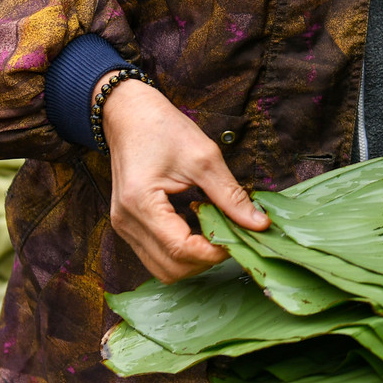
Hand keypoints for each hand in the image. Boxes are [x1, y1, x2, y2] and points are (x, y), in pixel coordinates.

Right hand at [98, 75, 268, 282]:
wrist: (129, 114)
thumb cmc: (163, 128)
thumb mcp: (204, 157)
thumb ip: (231, 195)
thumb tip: (259, 223)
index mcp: (141, 203)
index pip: (180, 249)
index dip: (214, 252)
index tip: (239, 238)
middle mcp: (126, 222)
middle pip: (170, 268)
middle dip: (205, 260)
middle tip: (232, 236)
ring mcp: (123, 226)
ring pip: (162, 267)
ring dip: (193, 259)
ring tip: (216, 232)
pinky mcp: (128, 225)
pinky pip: (156, 254)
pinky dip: (180, 251)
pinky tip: (199, 228)